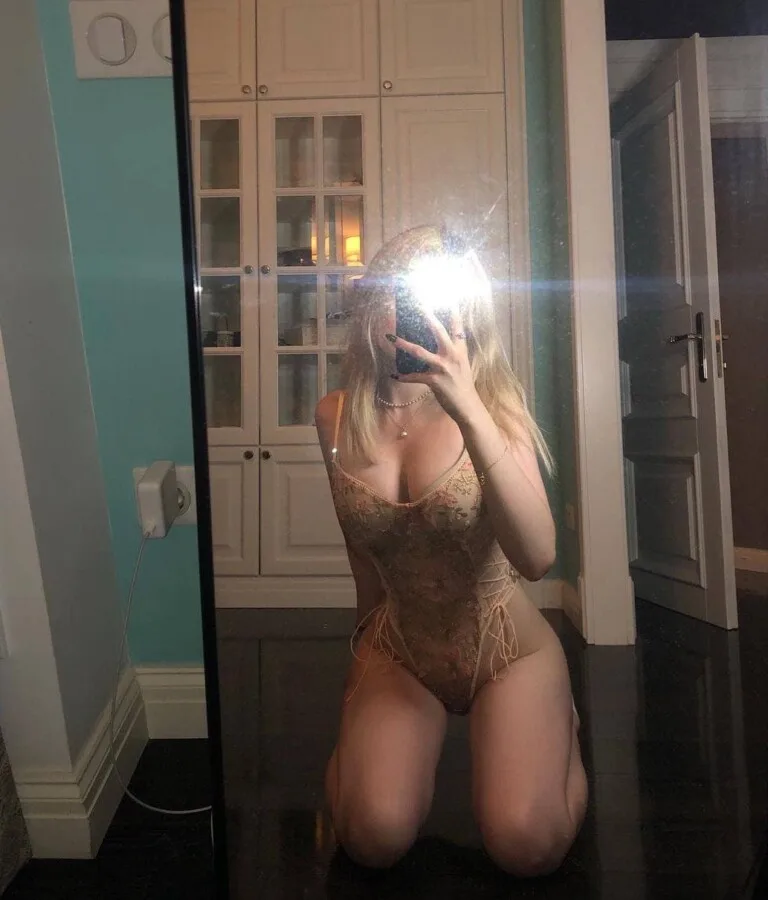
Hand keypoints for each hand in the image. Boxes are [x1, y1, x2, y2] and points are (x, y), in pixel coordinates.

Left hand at [387, 311, 484, 426]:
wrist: (468, 406)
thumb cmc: (463, 385)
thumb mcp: (462, 364)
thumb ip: (453, 352)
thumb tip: (439, 342)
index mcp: (460, 350)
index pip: (457, 327)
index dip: (453, 311)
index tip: (448, 297)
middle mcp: (452, 355)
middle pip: (438, 331)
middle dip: (428, 316)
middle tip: (419, 303)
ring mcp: (443, 367)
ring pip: (419, 351)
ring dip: (403, 344)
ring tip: (390, 337)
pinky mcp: (434, 381)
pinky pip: (415, 377)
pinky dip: (404, 376)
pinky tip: (394, 375)